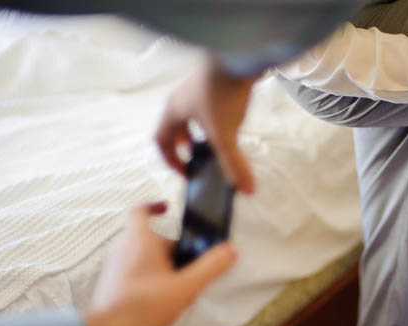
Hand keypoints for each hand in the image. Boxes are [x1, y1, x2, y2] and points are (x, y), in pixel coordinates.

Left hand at [84, 202, 236, 325]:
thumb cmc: (142, 306)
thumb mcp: (185, 287)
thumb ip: (210, 268)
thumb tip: (231, 251)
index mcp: (139, 240)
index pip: (140, 210)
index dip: (155, 205)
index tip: (169, 208)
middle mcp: (124, 248)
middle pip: (150, 237)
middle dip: (173, 246)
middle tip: (193, 257)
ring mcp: (116, 267)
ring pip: (143, 257)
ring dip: (164, 264)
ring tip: (183, 282)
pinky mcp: (114, 285)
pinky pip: (136, 273)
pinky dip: (152, 278)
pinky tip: (166, 298)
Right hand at [155, 57, 258, 192]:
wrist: (238, 53)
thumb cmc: (221, 91)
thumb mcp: (225, 135)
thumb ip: (234, 164)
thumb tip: (246, 190)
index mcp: (173, 112)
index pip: (161, 141)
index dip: (171, 161)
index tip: (186, 172)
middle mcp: (181, 98)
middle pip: (175, 126)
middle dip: (186, 145)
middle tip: (199, 157)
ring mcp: (197, 87)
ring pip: (192, 114)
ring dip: (202, 131)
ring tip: (218, 142)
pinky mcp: (216, 80)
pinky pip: (209, 103)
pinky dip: (216, 117)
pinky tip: (233, 120)